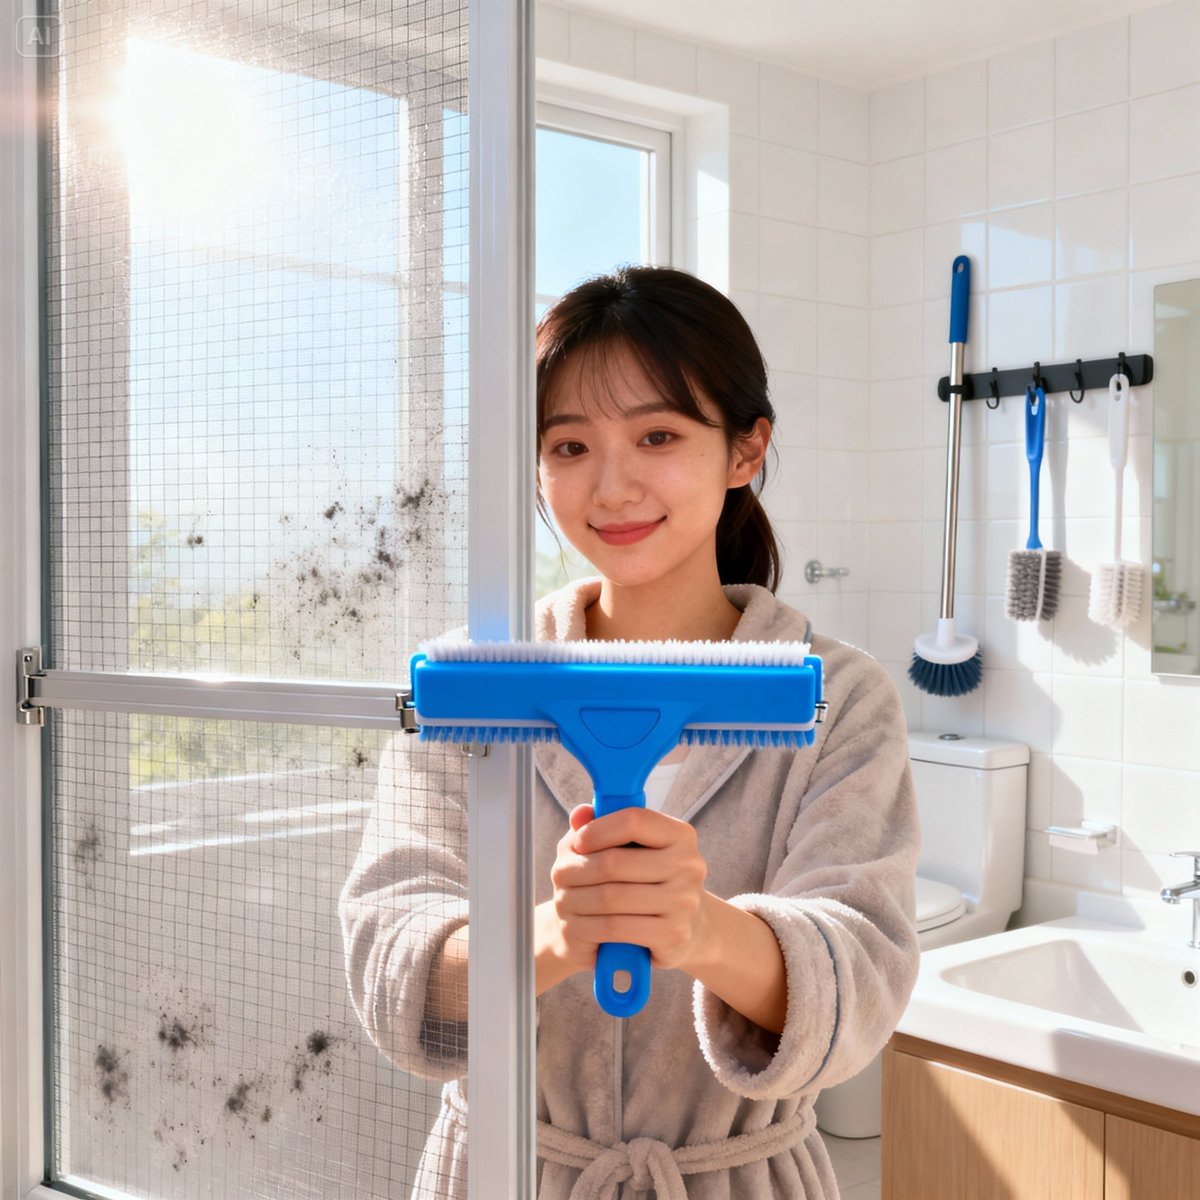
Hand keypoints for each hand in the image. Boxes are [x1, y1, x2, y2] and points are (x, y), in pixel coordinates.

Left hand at [540, 803, 710, 979]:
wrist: (682, 929)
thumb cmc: (649, 881)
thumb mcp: (633, 848)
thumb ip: (605, 825)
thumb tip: (579, 814)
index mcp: (681, 836)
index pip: (633, 820)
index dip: (598, 829)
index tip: (579, 842)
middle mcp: (689, 866)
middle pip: (615, 863)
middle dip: (578, 870)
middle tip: (559, 877)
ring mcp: (684, 902)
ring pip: (612, 897)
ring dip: (578, 900)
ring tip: (564, 900)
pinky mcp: (674, 935)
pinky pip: (618, 928)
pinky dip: (592, 925)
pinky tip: (582, 923)